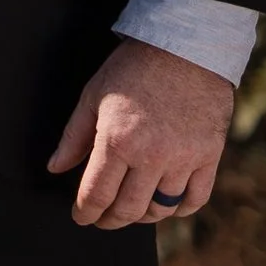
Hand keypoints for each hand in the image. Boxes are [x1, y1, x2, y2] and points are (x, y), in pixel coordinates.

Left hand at [47, 36, 234, 226]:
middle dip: (110, 220)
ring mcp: (184, 159)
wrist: (186, 46)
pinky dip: (180, 208)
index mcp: (117, 141)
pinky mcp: (209, 156)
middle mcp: (151, 156)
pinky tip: (166, 204)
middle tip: (102, 218)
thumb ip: (74, 137)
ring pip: (161, 208)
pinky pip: (196, 198)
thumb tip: (55, 168)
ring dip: (143, 216)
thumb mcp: (93, 96)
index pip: (96, 195)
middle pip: (128, 209)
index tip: (81, 216)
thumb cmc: (134, 68)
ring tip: (131, 209)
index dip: (85, 212)